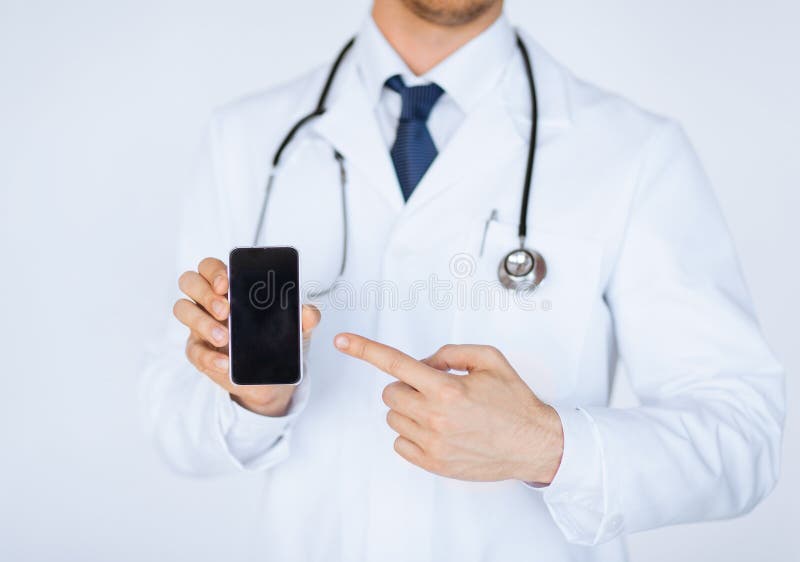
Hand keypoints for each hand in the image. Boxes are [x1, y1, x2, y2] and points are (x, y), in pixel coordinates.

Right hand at [173, 257, 320, 416]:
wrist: (273, 378)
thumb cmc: (278, 341)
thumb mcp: (297, 328)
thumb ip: (304, 317)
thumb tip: (308, 312)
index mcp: (231, 287)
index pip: (211, 266)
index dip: (214, 271)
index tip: (227, 284)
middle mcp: (210, 301)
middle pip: (189, 281)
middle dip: (205, 293)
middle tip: (226, 310)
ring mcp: (200, 325)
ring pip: (182, 309)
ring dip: (202, 322)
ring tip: (225, 339)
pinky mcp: (199, 351)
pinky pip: (193, 350)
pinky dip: (209, 357)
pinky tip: (225, 363)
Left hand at [334, 334, 563, 483]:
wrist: (534, 443)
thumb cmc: (514, 402)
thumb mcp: (489, 359)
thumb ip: (451, 352)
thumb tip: (424, 362)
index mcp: (447, 388)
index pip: (395, 363)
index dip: (364, 349)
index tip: (343, 341)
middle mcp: (435, 417)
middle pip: (390, 393)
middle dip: (407, 386)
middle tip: (433, 390)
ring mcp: (432, 444)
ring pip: (393, 417)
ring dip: (409, 409)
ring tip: (441, 412)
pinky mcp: (433, 464)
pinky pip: (400, 443)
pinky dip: (412, 434)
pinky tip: (437, 431)